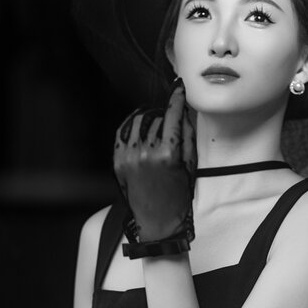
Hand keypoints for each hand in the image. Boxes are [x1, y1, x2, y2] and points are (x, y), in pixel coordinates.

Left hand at [113, 82, 196, 241]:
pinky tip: (139, 125)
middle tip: (171, 115)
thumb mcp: (190, 164)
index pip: (172, 114)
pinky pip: (122, 132)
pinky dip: (131, 124)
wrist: (157, 221)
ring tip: (155, 121)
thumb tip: (183, 112)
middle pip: (156, 117)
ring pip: (138, 121)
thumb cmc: (178, 195)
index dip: (177, 97)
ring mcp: (129, 156)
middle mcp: (146, 152)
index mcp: (168, 153)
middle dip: (165, 114)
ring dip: (148, 117)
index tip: (179, 87)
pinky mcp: (117, 161)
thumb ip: (186, 135)